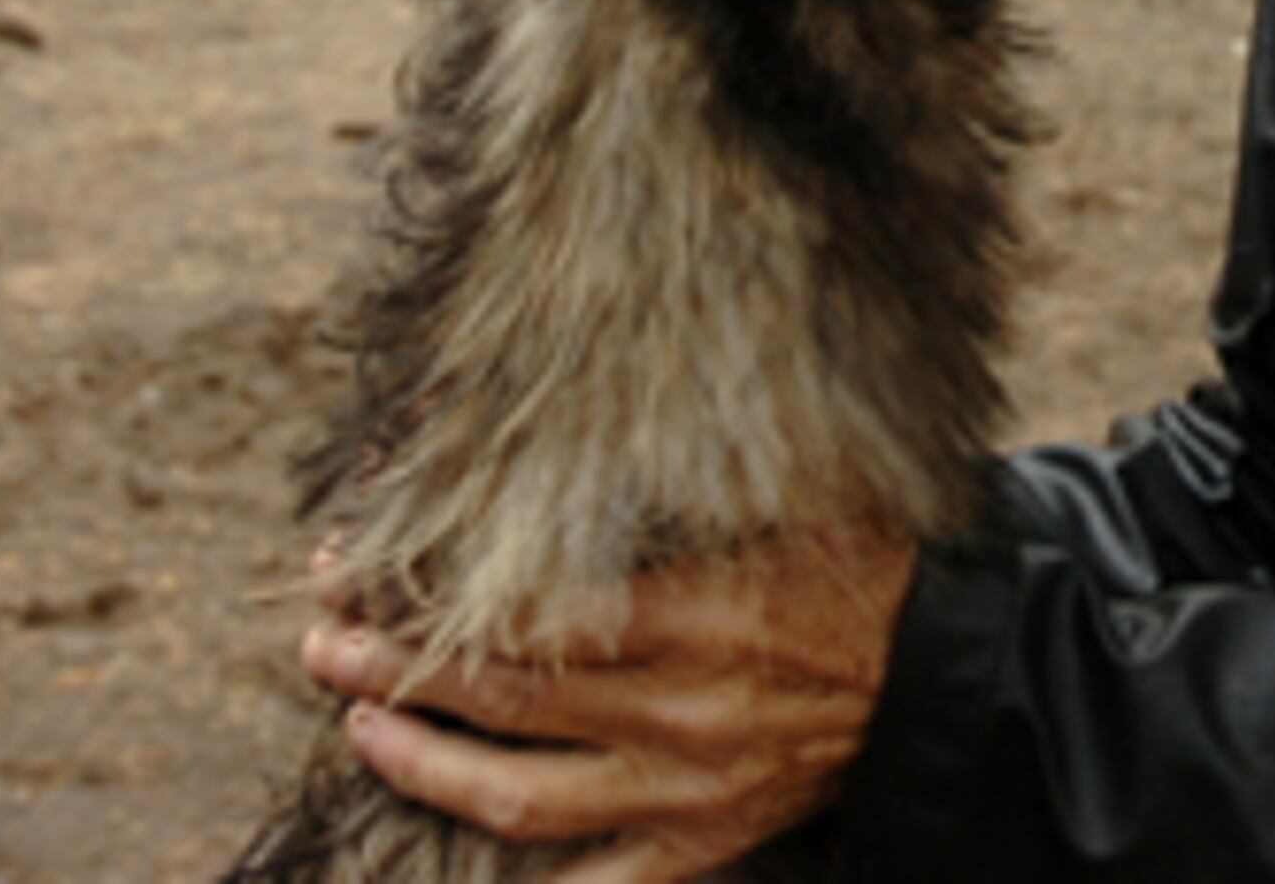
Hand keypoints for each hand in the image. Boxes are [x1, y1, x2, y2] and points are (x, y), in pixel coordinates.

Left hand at [301, 521, 918, 882]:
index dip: (427, 596)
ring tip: (359, 727)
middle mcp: (681, 709)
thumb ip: (665, 483)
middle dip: (392, 671)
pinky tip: (450, 872)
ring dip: (423, 766)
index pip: (524, 614)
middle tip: (323, 640)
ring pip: (521, 798)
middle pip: (500, 697)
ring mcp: (688, 790)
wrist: (951, 667)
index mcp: (697, 611)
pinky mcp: (707, 841)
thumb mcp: (774, 497)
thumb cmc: (860, 560)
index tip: (361, 564)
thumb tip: (551, 435)